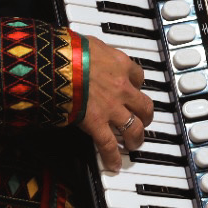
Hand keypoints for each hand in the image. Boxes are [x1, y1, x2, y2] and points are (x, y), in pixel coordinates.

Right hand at [77, 35, 154, 169]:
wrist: (61, 65)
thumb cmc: (71, 50)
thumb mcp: (90, 43)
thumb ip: (95, 50)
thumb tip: (88, 47)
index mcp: (120, 65)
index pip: (138, 76)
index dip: (136, 84)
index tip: (134, 88)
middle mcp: (122, 88)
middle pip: (144, 105)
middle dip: (146, 115)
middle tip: (143, 120)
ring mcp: (112, 108)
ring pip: (134, 128)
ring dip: (136, 138)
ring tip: (134, 144)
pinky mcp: (97, 124)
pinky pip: (109, 145)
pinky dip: (112, 157)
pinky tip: (114, 165)